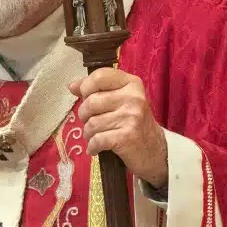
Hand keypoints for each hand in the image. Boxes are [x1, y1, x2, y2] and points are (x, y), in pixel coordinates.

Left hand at [69, 67, 167, 189]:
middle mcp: (133, 97)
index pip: (99, 76)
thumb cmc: (132, 121)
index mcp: (131, 83)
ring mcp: (131, 117)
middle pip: (91, 101)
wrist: (155, 150)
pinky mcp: (127, 137)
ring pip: (92, 123)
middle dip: (85, 115)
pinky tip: (96, 148)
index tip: (86, 96)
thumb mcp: (119, 100)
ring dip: (89, 133)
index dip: (86, 87)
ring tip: (96, 135)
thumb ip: (96, 90)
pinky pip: (97, 139)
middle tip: (92, 121)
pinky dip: (92, 146)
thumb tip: (72, 86)